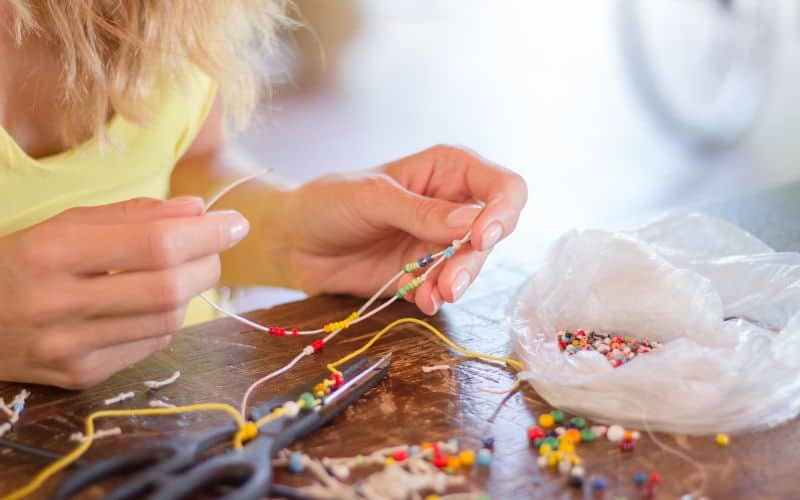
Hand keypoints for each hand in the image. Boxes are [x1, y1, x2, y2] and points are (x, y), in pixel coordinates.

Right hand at [0, 197, 248, 387]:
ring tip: (183, 270)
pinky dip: (166, 319)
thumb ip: (134, 216)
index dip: (207, 233)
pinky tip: (151, 302)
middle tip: (215, 247)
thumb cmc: (24, 261)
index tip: (236, 222)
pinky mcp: (79, 375)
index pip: (156, 244)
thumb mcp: (66, 224)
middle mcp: (59, 304)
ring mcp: (69, 347)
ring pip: (167, 321)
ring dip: (191, 291)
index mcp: (54, 252)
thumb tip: (199, 211)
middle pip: (170, 288)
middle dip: (209, 263)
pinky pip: (149, 345)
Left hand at [272, 145, 526, 313]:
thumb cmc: (328, 202)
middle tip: (452, 281)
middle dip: (476, 257)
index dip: (502, 210)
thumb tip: (470, 223)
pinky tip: (425, 302)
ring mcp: (439, 242)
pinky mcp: (424, 274)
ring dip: (460, 281)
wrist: (293, 242)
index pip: (501, 187)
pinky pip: (445, 287)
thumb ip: (420, 211)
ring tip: (437, 294)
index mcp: (447, 171)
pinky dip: (439, 296)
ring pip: (473, 263)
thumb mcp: (371, 197)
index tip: (480, 235)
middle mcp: (452, 206)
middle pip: (493, 230)